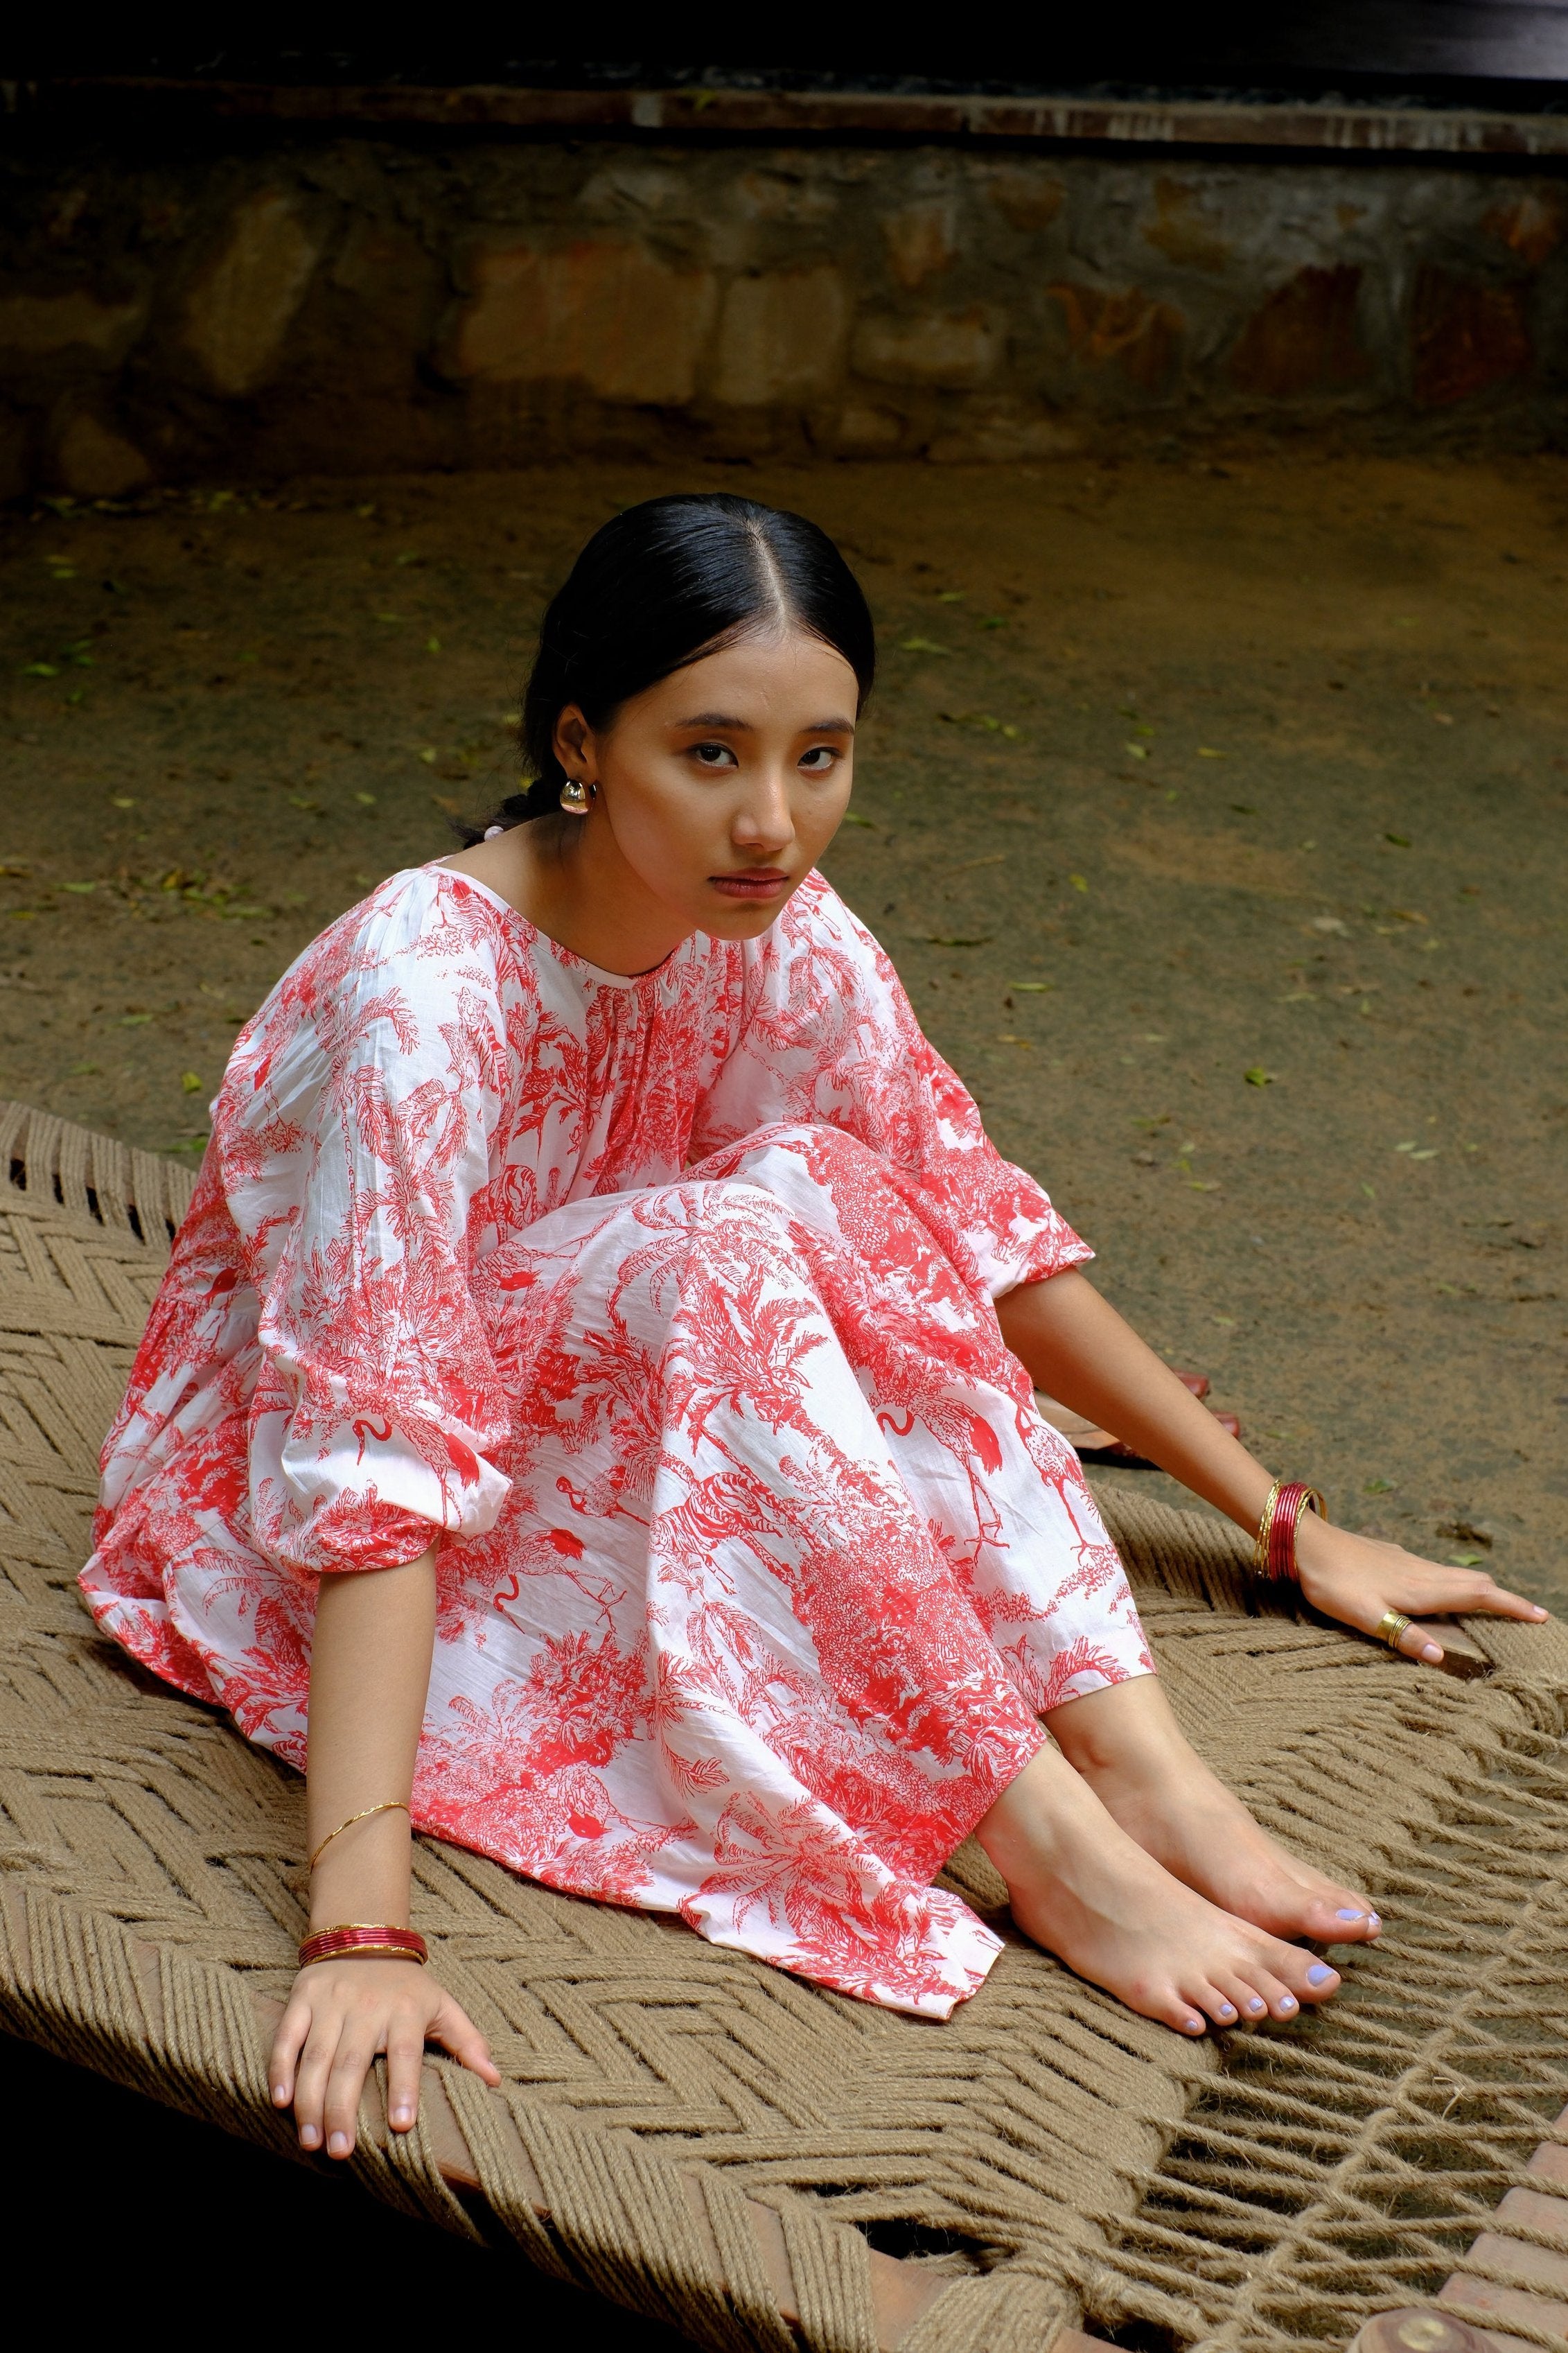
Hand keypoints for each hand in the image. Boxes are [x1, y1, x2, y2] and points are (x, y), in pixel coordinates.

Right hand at [270, 1957, 499, 2157]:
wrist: (364, 1935)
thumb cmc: (406, 1985)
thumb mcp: (441, 2005)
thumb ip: (467, 2041)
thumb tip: (495, 2081)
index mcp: (406, 2011)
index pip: (407, 2052)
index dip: (404, 2087)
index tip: (401, 2125)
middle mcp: (368, 2006)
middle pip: (353, 2063)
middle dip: (343, 2111)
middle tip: (340, 2153)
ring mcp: (332, 2002)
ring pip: (317, 2057)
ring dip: (311, 2102)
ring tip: (311, 2142)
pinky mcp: (303, 1998)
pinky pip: (287, 2036)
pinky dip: (281, 2067)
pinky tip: (280, 2100)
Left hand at [1295, 1519, 1546, 1662]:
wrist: (1306, 1543)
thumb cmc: (1334, 1583)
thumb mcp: (1366, 1616)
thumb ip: (1403, 1636)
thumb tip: (1441, 1658)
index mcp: (1422, 1588)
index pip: (1479, 1595)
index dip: (1511, 1605)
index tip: (1541, 1616)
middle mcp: (1421, 1571)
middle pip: (1474, 1581)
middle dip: (1503, 1598)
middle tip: (1524, 1615)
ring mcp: (1407, 1560)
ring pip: (1454, 1574)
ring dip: (1478, 1590)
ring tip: (1490, 1608)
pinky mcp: (1392, 1556)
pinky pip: (1433, 1570)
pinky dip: (1451, 1582)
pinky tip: (1437, 1592)